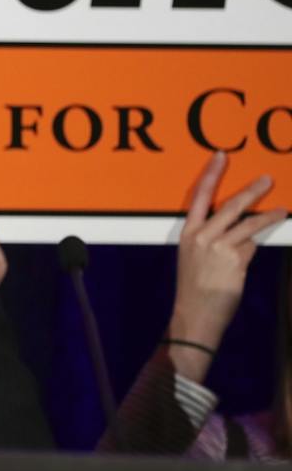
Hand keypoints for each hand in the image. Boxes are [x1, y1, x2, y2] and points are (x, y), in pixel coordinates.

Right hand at [166, 152, 286, 379]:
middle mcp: (202, 236)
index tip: (221, 157)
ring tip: (282, 211)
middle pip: (231, 206)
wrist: (195, 313)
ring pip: (249, 224)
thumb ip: (214, 240)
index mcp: (189, 233)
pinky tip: (250, 254)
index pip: (200, 196)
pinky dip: (255, 247)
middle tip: (267, 179)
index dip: (211, 175)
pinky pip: (252, 246)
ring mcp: (219, 247)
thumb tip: (242, 230)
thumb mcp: (195, 257)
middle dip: (251, 191)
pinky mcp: (236, 260)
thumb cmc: (194, 287)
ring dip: (268, 216)